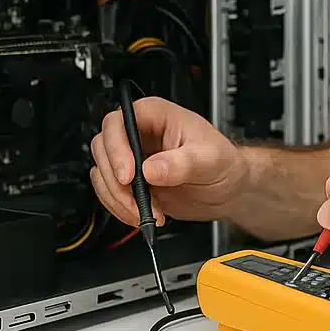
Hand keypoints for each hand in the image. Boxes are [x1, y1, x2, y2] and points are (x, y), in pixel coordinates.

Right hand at [89, 97, 248, 224]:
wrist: (228, 189)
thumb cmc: (223, 163)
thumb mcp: (210, 159)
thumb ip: (181, 163)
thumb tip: (151, 169)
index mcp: (156, 115)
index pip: (119, 122)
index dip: (117, 147)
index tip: (128, 175)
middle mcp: (140, 133)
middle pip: (103, 148)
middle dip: (116, 180)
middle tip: (137, 201)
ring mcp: (133, 157)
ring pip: (102, 173)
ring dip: (118, 199)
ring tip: (146, 213)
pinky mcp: (131, 181)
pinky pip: (109, 192)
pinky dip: (120, 208)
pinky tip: (143, 215)